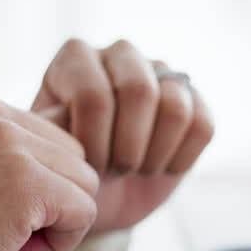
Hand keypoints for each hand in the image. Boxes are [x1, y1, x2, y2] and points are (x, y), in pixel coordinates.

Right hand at [0, 88, 98, 250]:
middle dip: (46, 204)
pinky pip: (84, 214)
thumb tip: (75, 161)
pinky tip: (5, 250)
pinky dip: (56, 245)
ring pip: (84, 186)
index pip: (49, 141)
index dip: (26, 190)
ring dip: (51, 225)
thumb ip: (1, 151)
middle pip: (74, 159)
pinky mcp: (25, 183)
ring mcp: (8, 144)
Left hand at [32, 39, 213, 232]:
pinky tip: (159, 167)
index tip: (84, 168)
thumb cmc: (66, 170)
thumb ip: (51, 129)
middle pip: (140, 92)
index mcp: (76, 57)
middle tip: (114, 170)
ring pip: (175, 109)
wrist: (100, 195)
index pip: (95, 95)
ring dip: (153, 155)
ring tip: (134, 169)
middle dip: (127, 148)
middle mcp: (120, 54)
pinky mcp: (194, 99)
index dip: (94, 143)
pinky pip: (203, 126)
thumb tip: (64, 114)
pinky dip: (180, 159)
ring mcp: (161, 72)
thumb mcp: (47, 152)